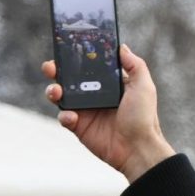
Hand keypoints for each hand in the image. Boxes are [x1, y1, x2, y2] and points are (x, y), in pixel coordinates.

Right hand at [43, 44, 174, 182]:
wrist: (137, 148)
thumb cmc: (143, 117)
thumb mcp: (143, 86)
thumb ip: (134, 65)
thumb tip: (121, 47)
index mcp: (108, 83)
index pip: (87, 66)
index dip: (75, 57)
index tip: (65, 48)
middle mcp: (94, 95)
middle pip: (69, 79)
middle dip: (56, 70)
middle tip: (50, 67)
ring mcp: (85, 111)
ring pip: (62, 96)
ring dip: (54, 90)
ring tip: (55, 91)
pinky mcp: (79, 127)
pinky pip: (65, 118)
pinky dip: (64, 115)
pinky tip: (72, 117)